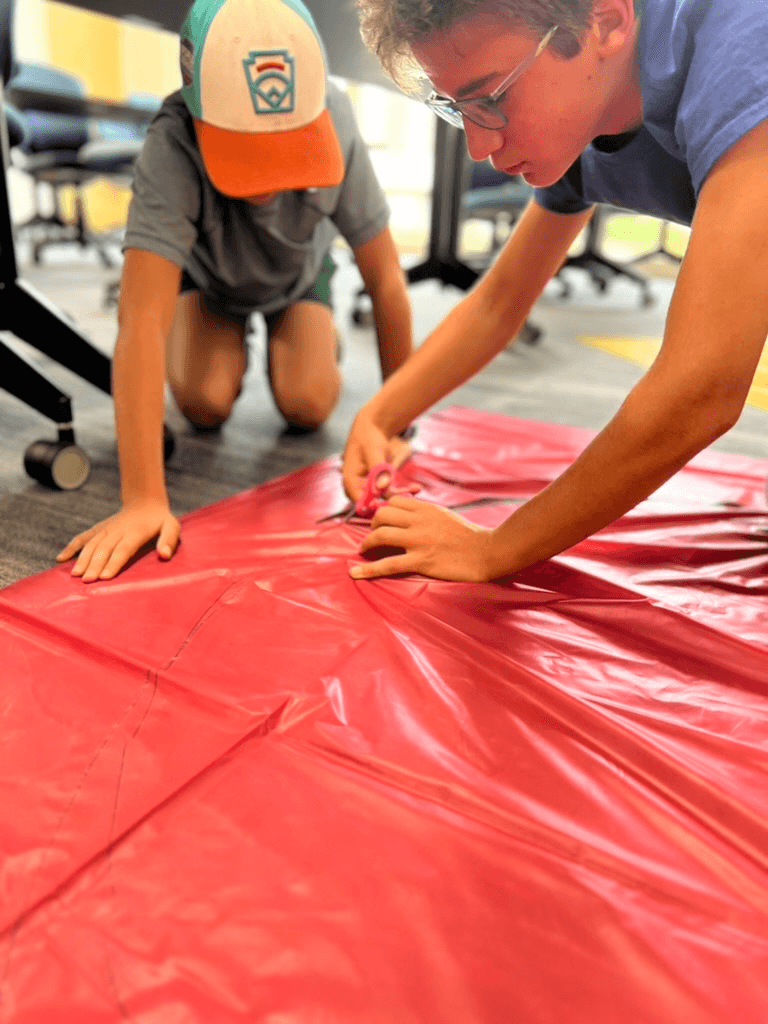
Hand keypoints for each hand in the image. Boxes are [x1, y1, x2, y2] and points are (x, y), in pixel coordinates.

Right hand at [56, 498, 180, 581]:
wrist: (144, 503)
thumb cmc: (160, 520)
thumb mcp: (172, 526)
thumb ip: (169, 540)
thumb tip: (164, 555)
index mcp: (135, 531)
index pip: (123, 549)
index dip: (113, 563)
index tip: (105, 577)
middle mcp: (117, 530)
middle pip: (104, 549)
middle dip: (95, 565)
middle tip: (87, 581)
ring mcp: (105, 529)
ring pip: (91, 544)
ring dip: (82, 559)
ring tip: (75, 575)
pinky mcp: (98, 529)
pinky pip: (82, 537)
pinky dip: (71, 547)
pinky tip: (60, 559)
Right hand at [342, 410, 412, 502]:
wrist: (372, 428)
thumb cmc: (369, 437)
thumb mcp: (374, 452)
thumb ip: (379, 471)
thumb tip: (382, 489)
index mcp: (350, 480)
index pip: (360, 502)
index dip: (376, 506)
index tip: (394, 503)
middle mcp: (356, 486)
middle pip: (373, 502)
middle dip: (391, 500)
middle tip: (410, 494)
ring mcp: (366, 486)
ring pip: (383, 498)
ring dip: (399, 495)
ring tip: (416, 489)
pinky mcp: (376, 484)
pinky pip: (388, 492)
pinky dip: (400, 490)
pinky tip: (415, 487)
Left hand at [349, 496, 493, 581]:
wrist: (487, 552)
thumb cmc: (468, 536)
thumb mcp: (445, 515)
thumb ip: (425, 513)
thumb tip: (407, 512)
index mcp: (426, 509)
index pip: (394, 502)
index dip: (383, 511)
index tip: (381, 522)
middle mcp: (419, 521)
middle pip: (382, 515)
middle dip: (372, 526)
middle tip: (373, 537)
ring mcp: (419, 541)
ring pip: (381, 536)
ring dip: (367, 544)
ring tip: (364, 551)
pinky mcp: (421, 561)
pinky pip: (388, 564)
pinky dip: (369, 569)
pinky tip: (356, 573)